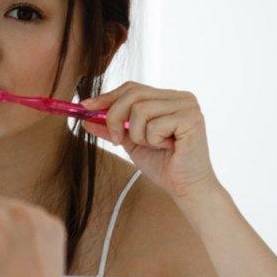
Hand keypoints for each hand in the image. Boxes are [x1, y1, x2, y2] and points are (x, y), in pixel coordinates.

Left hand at [80, 82, 218, 203]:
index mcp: (168, 97)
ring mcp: (188, 106)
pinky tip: (167, 148)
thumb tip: (85, 117)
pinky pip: (154, 125)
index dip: (107, 97)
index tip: (86, 107)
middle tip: (117, 139)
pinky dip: (153, 140)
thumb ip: (112, 127)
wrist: (186, 188)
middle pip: (133, 94)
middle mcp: (181, 97)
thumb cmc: (163, 164)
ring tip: (153, 145)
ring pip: (140, 110)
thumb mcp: (131, 142)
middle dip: (115, 117)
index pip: (132, 88)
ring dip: (138, 134)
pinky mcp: (191, 119)